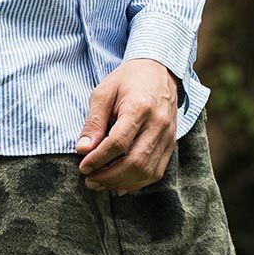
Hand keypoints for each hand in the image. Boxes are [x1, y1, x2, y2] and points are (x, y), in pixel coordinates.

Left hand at [75, 59, 179, 195]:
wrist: (159, 70)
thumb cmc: (127, 80)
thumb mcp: (104, 93)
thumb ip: (93, 122)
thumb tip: (82, 150)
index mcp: (140, 108)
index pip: (118, 143)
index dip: (98, 159)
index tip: (82, 166)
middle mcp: (158, 124)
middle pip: (135, 162)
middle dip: (109, 176)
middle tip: (89, 180)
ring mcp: (168, 136)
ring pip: (147, 171)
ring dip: (121, 183)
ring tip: (101, 183)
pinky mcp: (171, 144)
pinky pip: (156, 172)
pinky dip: (137, 182)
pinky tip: (119, 184)